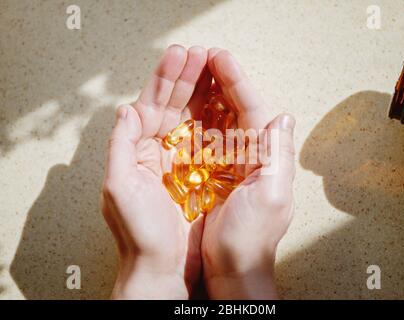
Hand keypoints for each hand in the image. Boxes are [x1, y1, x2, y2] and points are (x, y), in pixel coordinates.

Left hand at [101, 45, 209, 298]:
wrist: (164, 268)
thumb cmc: (138, 234)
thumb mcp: (119, 189)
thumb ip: (120, 146)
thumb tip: (126, 108)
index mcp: (138, 150)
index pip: (152, 105)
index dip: (166, 79)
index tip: (183, 56)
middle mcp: (159, 151)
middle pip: (174, 106)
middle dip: (188, 78)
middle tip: (204, 53)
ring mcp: (182, 160)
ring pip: (194, 118)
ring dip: (205, 92)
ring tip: (217, 68)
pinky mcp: (202, 173)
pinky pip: (211, 141)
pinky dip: (218, 120)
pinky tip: (227, 102)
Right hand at [201, 49, 295, 298]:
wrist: (233, 269)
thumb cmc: (250, 239)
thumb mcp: (271, 197)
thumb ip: (278, 156)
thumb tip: (284, 117)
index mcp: (267, 156)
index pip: (253, 108)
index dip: (237, 81)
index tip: (220, 58)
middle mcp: (253, 155)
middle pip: (238, 108)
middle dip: (224, 81)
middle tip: (206, 56)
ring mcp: (234, 163)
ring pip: (223, 119)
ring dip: (211, 94)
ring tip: (197, 70)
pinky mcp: (216, 174)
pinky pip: (209, 139)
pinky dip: (201, 119)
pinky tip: (191, 104)